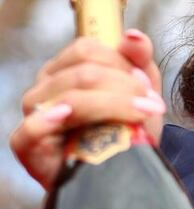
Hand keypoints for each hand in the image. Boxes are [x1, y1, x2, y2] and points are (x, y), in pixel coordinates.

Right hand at [10, 29, 165, 190]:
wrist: (120, 173)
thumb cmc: (127, 128)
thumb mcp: (141, 90)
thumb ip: (140, 58)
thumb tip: (133, 35)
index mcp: (66, 68)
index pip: (87, 50)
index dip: (121, 64)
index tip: (148, 88)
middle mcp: (46, 86)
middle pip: (84, 73)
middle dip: (125, 88)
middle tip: (151, 105)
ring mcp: (35, 114)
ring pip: (71, 98)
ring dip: (113, 106)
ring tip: (141, 117)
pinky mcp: (26, 144)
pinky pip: (32, 128)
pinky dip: (50, 121)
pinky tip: (68, 118)